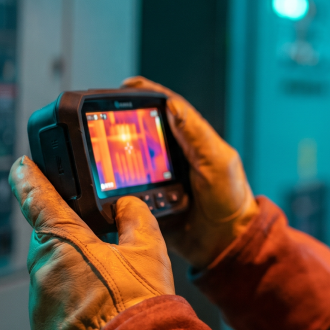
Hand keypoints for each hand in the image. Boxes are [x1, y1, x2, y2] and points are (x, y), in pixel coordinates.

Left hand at [9, 156, 174, 329]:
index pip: (37, 197)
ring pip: (54, 276)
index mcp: (65, 239)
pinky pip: (55, 308)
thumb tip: (126, 205)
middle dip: (73, 241)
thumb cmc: (139, 304)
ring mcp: (39, 304)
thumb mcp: (148, 248)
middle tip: (103, 250)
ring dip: (75, 276)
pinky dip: (73, 306)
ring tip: (109, 291)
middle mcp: (43, 270)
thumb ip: (134, 217)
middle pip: (51, 242)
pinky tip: (100, 312)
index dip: (28, 177)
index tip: (21, 167)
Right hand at [121, 76, 259, 268]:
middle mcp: (172, 156)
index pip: (165, 109)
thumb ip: (196, 134)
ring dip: (114, 156)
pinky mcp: (149, 202)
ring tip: (98, 149)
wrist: (228, 242)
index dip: (145, 95)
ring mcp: (158, 179)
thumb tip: (172, 105)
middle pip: (141, 132)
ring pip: (129, 160)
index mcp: (190, 140)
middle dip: (121, 124)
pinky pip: (126, 192)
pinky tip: (102, 185)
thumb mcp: (217, 161)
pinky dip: (114, 188)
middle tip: (102, 120)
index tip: (125, 86)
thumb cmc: (231, 199)